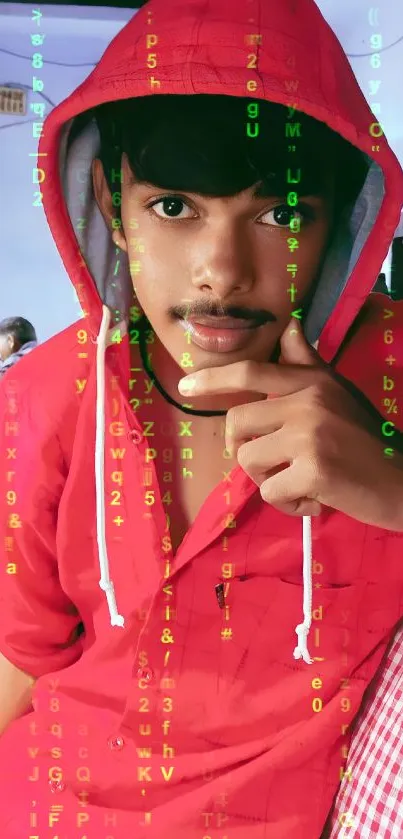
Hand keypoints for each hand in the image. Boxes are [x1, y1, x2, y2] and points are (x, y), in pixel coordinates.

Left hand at [178, 318, 402, 528]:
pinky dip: (289, 505)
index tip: (185, 387)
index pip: (251, 371)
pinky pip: (271, 492)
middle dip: (247, 451)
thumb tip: (289, 326)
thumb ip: (308, 364)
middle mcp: (308, 401)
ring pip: (249, 460)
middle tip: (276, 465)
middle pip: (236, 423)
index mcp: (312, 382)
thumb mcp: (340, 393)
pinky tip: (317, 500)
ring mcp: (310, 434)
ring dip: (270, 481)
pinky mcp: (315, 469)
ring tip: (303, 483)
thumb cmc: (370, 441)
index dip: (212, 379)